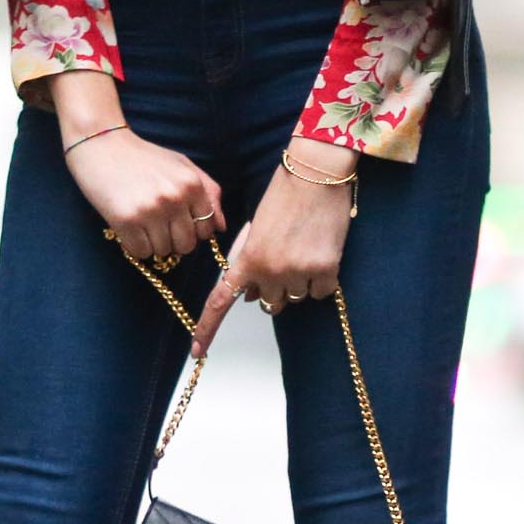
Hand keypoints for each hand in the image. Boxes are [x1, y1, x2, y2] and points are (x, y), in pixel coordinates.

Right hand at [52, 74, 223, 264]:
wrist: (101, 145)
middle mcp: (174, 198)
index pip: (207, 230)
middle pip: (187, 245)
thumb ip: (209, 192)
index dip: (193, 231)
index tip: (177, 222)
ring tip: (142, 222)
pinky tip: (128, 227)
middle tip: (158, 225)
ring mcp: (151, 210)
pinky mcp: (126, 220)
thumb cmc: (144, 157)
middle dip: (174, 240)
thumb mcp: (182, 165)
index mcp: (192, 184)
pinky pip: (140, 252)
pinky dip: (134, 245)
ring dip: (153, 243)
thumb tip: (221, 227)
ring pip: (163, 251)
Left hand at [195, 144, 357, 355]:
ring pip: (295, 298)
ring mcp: (299, 272)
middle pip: (269, 302)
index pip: (222, 301)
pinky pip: (319, 293)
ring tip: (303, 250)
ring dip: (297, 283)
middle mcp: (271, 270)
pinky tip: (320, 254)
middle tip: (283, 258)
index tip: (198, 350)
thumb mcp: (256, 227)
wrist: (316, 173)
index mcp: (247, 258)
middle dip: (273, 287)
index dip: (208, 328)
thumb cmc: (284, 195)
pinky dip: (320, 281)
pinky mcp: (325, 270)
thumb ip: (248, 261)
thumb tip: (249, 296)